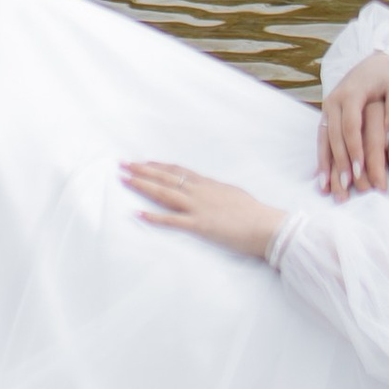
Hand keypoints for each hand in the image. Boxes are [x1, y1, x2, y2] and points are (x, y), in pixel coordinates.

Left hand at [122, 162, 284, 260]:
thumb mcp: (233, 194)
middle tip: (122, 164)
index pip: (178, 171)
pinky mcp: (199, 225)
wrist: (266, 225)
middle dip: (142, 170)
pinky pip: (172, 220)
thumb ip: (218, 192)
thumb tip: (211, 191)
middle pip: (166, 177)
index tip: (143, 162)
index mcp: (208, 184)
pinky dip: (153, 217)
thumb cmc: (254, 213)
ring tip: (124, 179)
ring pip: (164, 193)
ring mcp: (198, 207)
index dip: (158, 166)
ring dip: (142, 185)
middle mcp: (200, 191)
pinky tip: (138, 213)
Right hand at [316, 50, 388, 198]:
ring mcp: (327, 108)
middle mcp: (335, 101)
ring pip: (324, 140)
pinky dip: (321, 160)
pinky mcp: (326, 115)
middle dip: (339, 163)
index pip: (351, 125)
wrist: (371, 65)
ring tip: (328, 189)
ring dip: (326, 165)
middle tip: (345, 187)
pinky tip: (321, 179)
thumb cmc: (387, 79)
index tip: (359, 169)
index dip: (354, 148)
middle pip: (335, 136)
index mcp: (352, 93)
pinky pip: (321, 139)